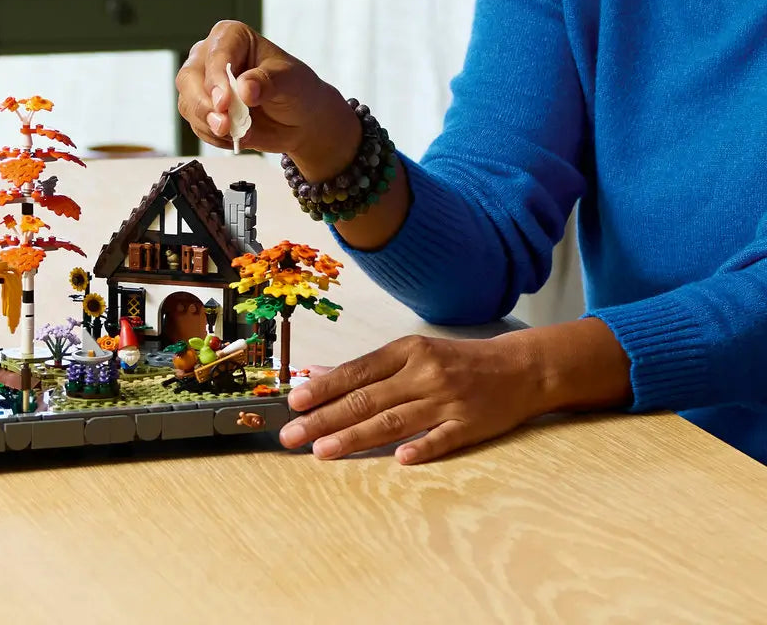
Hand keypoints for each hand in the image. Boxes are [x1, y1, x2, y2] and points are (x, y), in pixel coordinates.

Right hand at [175, 20, 356, 170]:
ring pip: (188, 103)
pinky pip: (195, 124)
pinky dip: (212, 135)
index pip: (215, 54)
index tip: (225, 102)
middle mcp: (210, 56)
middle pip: (189, 78)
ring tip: (235, 134)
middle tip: (224, 125)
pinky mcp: (202, 108)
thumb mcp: (290, 81)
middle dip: (204, 105)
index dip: (216, 78)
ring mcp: (203, 83)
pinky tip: (234, 137)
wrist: (299, 120)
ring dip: (208, 124)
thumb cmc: (295, 90)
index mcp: (232, 36)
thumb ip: (268, 82)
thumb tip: (245, 88)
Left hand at [279, 335, 539, 463]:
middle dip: (325, 418)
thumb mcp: (412, 353)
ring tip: (322, 450)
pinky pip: (441, 439)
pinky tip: (397, 460)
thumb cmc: (456, 362)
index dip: (324, 388)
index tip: (295, 403)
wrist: (518, 368)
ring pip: (393, 421)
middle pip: (367, 399)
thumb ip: (368, 368)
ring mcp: (447, 400)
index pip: (357, 371)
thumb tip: (318, 375)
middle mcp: (424, 373)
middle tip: (292, 436)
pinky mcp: (470, 425)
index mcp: (407, 351)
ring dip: (355, 436)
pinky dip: (420, 449)